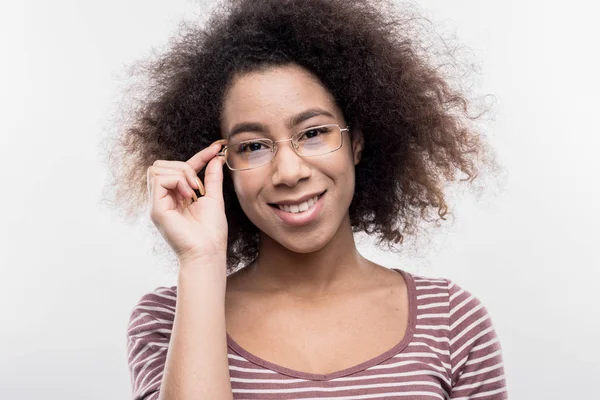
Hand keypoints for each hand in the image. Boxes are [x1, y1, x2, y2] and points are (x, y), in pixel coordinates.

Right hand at [147, 140, 228, 262]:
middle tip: (198, 185)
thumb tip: (216, 158)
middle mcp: (163, 198)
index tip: (218, 147)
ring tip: (194, 191)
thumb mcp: (214, 198)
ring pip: (157, 168)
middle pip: (161, 164)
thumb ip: (212, 177)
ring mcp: (157, 203)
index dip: (199, 156)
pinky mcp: (156, 209)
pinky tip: (188, 195)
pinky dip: (177, 181)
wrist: (208, 251)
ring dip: (181, 174)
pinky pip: (159, 179)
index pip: (181, 168)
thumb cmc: (211, 231)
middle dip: (184, 166)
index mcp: (176, 196)